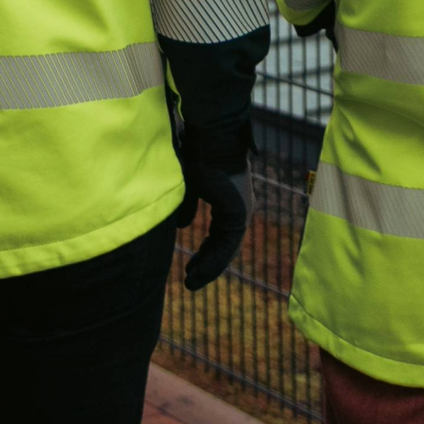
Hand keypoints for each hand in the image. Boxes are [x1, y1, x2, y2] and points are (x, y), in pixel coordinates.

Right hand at [169, 114, 251, 290]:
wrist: (209, 140)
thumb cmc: (195, 156)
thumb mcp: (187, 186)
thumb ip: (187, 207)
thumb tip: (181, 227)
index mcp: (227, 199)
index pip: (218, 233)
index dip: (205, 252)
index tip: (190, 268)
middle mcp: (239, 207)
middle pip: (223, 244)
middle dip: (206, 263)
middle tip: (190, 280)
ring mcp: (242, 210)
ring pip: (226, 248)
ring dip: (208, 266)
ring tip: (191, 282)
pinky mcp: (240, 213)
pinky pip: (228, 244)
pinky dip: (213, 260)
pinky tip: (199, 272)